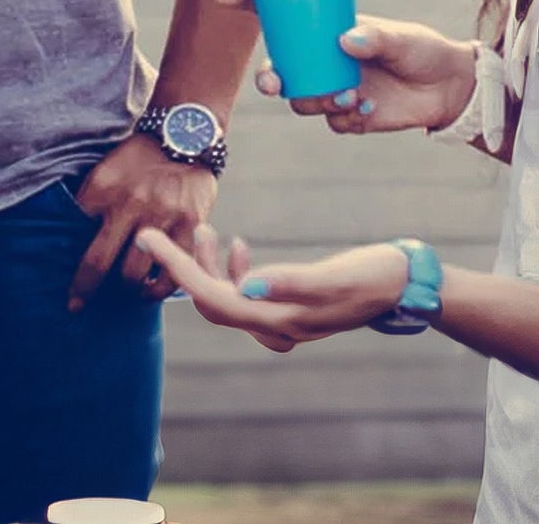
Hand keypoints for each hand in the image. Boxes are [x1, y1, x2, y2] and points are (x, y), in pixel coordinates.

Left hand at [68, 136, 218, 310]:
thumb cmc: (137, 158)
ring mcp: (161, 217)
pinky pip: (172, 273)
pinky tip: (153, 288)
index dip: (72, 265)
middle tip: (81, 304)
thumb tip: (71, 235)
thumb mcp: (105, 169)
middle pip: (101, 261)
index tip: (69, 294)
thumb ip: (90, 201)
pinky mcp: (189, 226)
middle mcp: (130, 203)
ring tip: (127, 290)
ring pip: (135, 274)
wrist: (182, 137)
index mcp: (103, 188)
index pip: (76, 231)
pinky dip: (160, 288)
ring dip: (129, 288)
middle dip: (88, 288)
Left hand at [135, 225, 408, 351]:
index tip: (147, 238)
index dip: (176, 267)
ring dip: (208, 266)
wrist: (407, 285)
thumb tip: (247, 285)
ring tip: (204, 229)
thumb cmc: (373, 275)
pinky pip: (247, 296)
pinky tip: (237, 245)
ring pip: (227, 299)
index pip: (211, 297)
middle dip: (185, 267)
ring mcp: (283, 319)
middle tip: (163, 230)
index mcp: (280, 320)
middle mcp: (276, 326)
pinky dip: (233, 272)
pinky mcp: (291, 306)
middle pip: (212, 303)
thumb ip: (292, 281)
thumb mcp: (334, 276)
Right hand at [215, 0, 477, 135]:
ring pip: (300, 100)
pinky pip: (331, 122)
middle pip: (276, 70)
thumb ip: (374, 37)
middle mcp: (320, 59)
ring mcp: (331, 87)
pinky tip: (366, 109)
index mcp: (323, 30)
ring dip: (315, 100)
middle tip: (274, 85)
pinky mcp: (348, 115)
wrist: (447, 89)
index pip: (276, 13)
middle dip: (267, 79)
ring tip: (348, 95)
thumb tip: (346, 41)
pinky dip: (344, 117)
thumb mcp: (399, 37)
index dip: (246, 1)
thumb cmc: (419, 50)